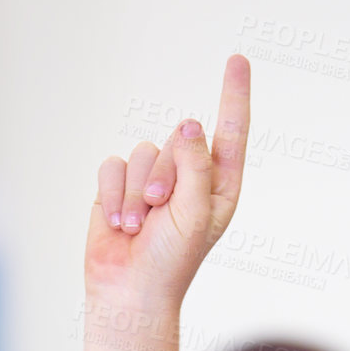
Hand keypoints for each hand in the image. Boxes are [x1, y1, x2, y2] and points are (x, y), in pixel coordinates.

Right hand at [85, 54, 249, 309]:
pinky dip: (113, 194)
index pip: (229, 132)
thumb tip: (188, 123)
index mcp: (217, 186)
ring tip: (138, 226)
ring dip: (136, 192)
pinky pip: (112, 165)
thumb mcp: (195, 213)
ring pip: (141, 151)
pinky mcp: (119, 185)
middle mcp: (187, 177)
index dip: (233, 96)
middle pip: (176, 140)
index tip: (237, 60)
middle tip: (159, 211)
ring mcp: (151, 179)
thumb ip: (195, 165)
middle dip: (163, 175)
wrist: (130, 290)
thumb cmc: (172, 261)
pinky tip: (118, 224)